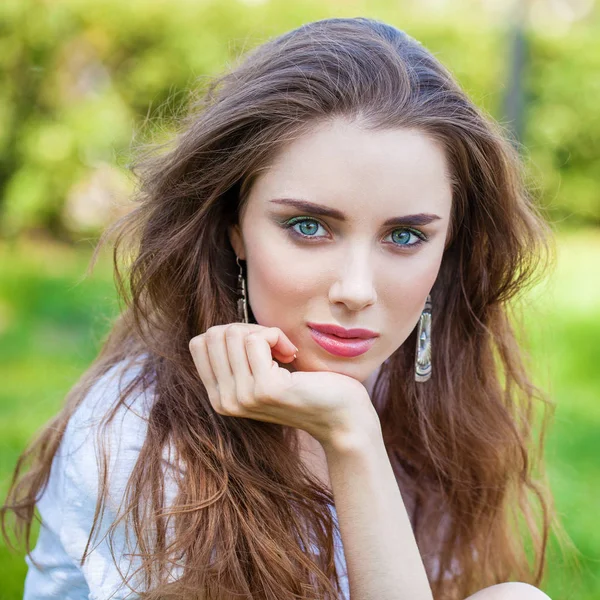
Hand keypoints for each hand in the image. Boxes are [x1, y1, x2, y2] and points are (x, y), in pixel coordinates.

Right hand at [188, 323, 379, 449]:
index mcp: (219, 398)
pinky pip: (256, 339)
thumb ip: (235, 360)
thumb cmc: (305, 387)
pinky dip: (277, 336)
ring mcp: (243, 397)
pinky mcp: (266, 389)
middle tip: (274, 346)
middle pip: (215, 335)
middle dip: (246, 329)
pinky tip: (292, 355)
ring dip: (265, 333)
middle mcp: (225, 402)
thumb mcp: (259, 375)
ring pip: (234, 334)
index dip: (229, 332)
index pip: (199, 343)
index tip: (257, 346)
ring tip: (285, 352)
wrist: (342, 417)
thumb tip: (219, 330)